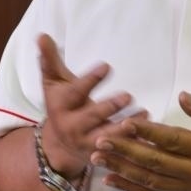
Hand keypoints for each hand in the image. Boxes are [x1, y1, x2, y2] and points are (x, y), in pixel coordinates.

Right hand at [37, 33, 141, 175]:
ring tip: (144, 114)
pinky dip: (134, 143)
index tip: (106, 66)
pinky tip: (149, 134)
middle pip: (92, 117)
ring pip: (108, 137)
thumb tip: (42, 35)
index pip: (76, 92)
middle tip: (128, 95)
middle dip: (110, 107)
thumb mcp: (54, 82)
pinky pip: (120, 150)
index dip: (91, 80)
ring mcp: (88, 143)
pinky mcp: (102, 155)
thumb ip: (50, 60)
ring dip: (126, 127)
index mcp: (61, 106)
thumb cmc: (61, 104)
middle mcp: (73, 126)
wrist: (59, 145)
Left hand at [90, 91, 190, 190]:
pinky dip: (131, 188)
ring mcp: (186, 188)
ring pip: (149, 180)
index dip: (148, 132)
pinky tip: (111, 179)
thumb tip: (183, 96)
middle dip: (125, 151)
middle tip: (101, 140)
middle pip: (155, 162)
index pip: (172, 140)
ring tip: (98, 158)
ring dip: (121, 169)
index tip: (125, 123)